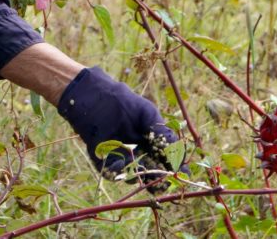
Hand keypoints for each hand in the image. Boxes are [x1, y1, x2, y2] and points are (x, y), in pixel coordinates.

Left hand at [57, 67, 184, 187]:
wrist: (94, 96)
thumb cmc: (123, 101)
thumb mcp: (147, 113)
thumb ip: (162, 132)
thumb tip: (178, 151)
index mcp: (150, 142)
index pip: (165, 160)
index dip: (175, 168)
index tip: (182, 174)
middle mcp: (137, 153)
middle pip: (151, 172)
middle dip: (158, 178)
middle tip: (164, 180)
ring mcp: (121, 159)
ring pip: (133, 175)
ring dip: (139, 176)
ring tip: (144, 171)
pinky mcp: (104, 161)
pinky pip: (113, 173)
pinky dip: (118, 172)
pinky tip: (122, 164)